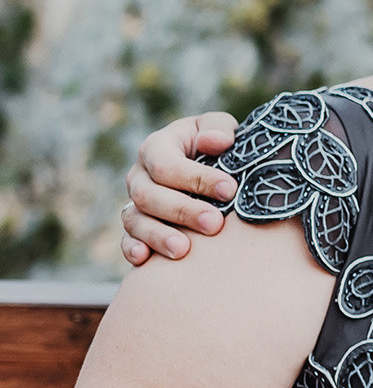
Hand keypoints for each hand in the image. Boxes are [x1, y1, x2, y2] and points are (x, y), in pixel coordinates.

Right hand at [121, 113, 239, 265]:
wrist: (212, 169)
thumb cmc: (217, 146)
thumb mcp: (220, 128)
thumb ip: (218, 129)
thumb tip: (214, 141)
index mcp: (157, 148)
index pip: (166, 165)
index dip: (196, 178)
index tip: (230, 190)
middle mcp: (139, 176)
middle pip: (148, 196)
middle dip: (183, 211)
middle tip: (215, 224)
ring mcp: (134, 202)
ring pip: (135, 220)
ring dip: (158, 235)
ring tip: (184, 250)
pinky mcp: (136, 227)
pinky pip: (127, 239)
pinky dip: (132, 249)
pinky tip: (144, 259)